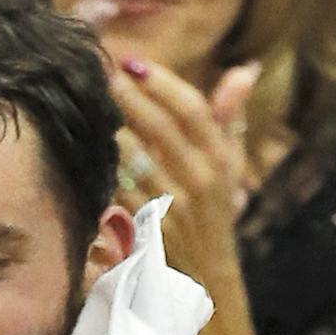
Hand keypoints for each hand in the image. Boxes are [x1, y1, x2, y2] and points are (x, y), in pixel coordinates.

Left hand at [111, 58, 257, 284]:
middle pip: (161, 128)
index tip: (135, 62)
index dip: (163, 84)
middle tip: (103, 72)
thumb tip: (247, 68)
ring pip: (135, 159)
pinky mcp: (148, 226)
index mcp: (220, 157)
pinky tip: (88, 146)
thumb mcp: (232, 161)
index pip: (193, 110)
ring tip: (91, 104)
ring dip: (112, 129)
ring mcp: (173, 205)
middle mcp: (199, 179)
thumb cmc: (215, 206)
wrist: (204, 271)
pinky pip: (120, 191)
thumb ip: (232, 114)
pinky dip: (105, 168)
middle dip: (130, 97)